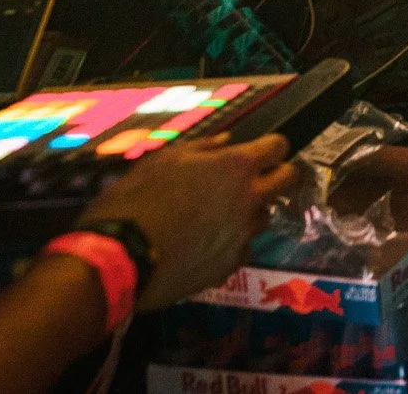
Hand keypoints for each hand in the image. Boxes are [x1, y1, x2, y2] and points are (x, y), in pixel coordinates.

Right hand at [76, 132, 294, 309]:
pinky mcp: (231, 265)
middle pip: (288, 180)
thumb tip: (227, 141)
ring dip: (249, 213)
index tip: (259, 152)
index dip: (270, 148)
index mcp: (236, 167)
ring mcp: (244, 235)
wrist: (119, 258)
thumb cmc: (135, 200)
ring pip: (264, 217)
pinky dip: (231, 244)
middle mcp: (250, 199)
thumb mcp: (162, 161)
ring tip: (217, 217)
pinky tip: (205, 245)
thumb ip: (202, 148)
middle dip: (277, 176)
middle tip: (253, 181)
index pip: (278, 147)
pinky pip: (243, 248)